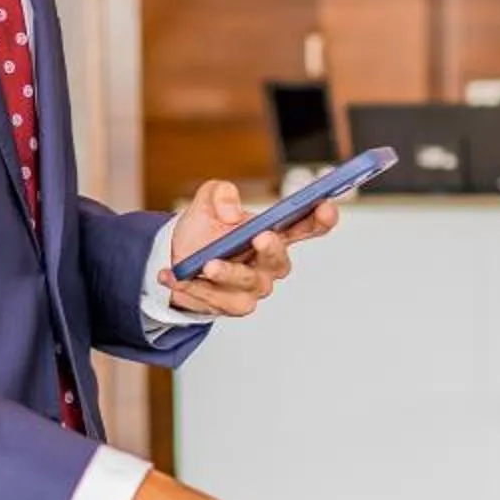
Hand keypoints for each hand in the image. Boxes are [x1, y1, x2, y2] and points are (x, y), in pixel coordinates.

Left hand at [159, 179, 339, 318]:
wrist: (174, 259)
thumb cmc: (202, 231)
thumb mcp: (207, 201)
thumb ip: (221, 194)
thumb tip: (232, 214)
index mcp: (274, 233)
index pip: (306, 227)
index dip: (321, 219)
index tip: (325, 205)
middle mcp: (269, 263)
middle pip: (280, 261)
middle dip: (272, 249)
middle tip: (261, 236)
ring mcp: (253, 287)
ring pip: (248, 283)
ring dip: (228, 273)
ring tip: (207, 264)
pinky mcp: (233, 305)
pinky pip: (220, 301)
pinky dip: (196, 288)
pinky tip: (176, 275)